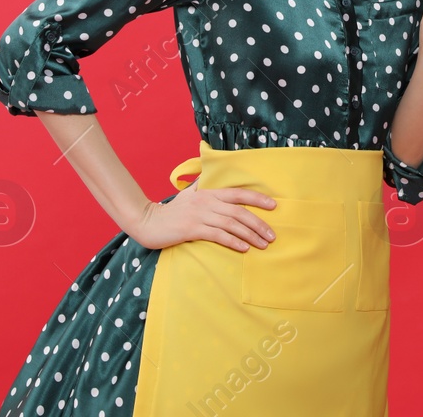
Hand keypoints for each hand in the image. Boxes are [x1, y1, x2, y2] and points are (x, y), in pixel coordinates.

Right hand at [127, 184, 277, 251]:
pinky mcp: (192, 229)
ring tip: (263, 244)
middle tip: (272, 235)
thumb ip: (202, 185)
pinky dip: (233, 241)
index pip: (238, 193)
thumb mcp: (188, 193)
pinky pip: (218, 235)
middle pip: (239, 212)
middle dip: (259, 224)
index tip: (274, 206)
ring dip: (250, 235)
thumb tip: (209, 174)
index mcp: (209, 192)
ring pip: (232, 225)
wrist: (148, 222)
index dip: (257, 198)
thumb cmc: (172, 210)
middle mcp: (207, 202)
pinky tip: (244, 248)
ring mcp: (200, 215)